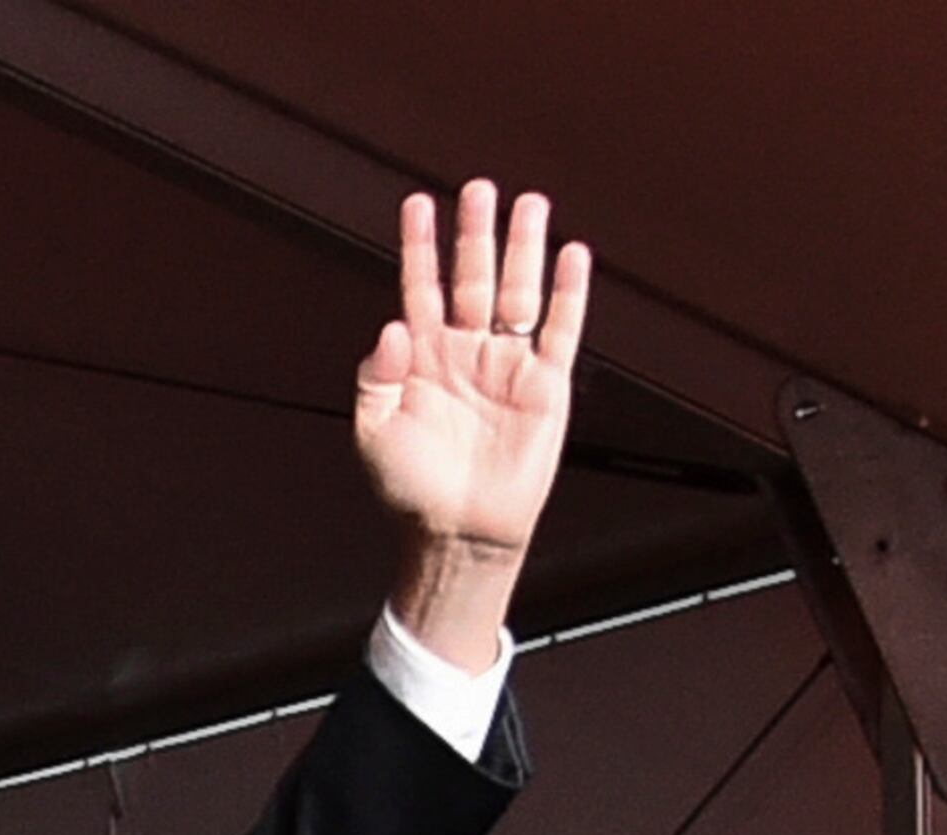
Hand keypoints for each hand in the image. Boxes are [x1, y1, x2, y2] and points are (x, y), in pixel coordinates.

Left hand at [356, 180, 589, 666]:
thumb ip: (377, 376)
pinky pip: (560, 331)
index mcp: (422, 357)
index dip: (420, 246)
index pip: (420, 286)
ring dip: (524, 249)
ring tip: (530, 205)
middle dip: (476, 233)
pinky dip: (568, 294)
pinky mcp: (545, 387)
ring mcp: (507, 366)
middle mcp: (466, 352)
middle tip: (479, 189)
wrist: (458, 532)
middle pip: (473, 277)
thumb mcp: (373, 431)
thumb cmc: (411, 488)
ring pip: (519, 293)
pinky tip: (572, 257)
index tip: (418, 204)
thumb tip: (392, 326)